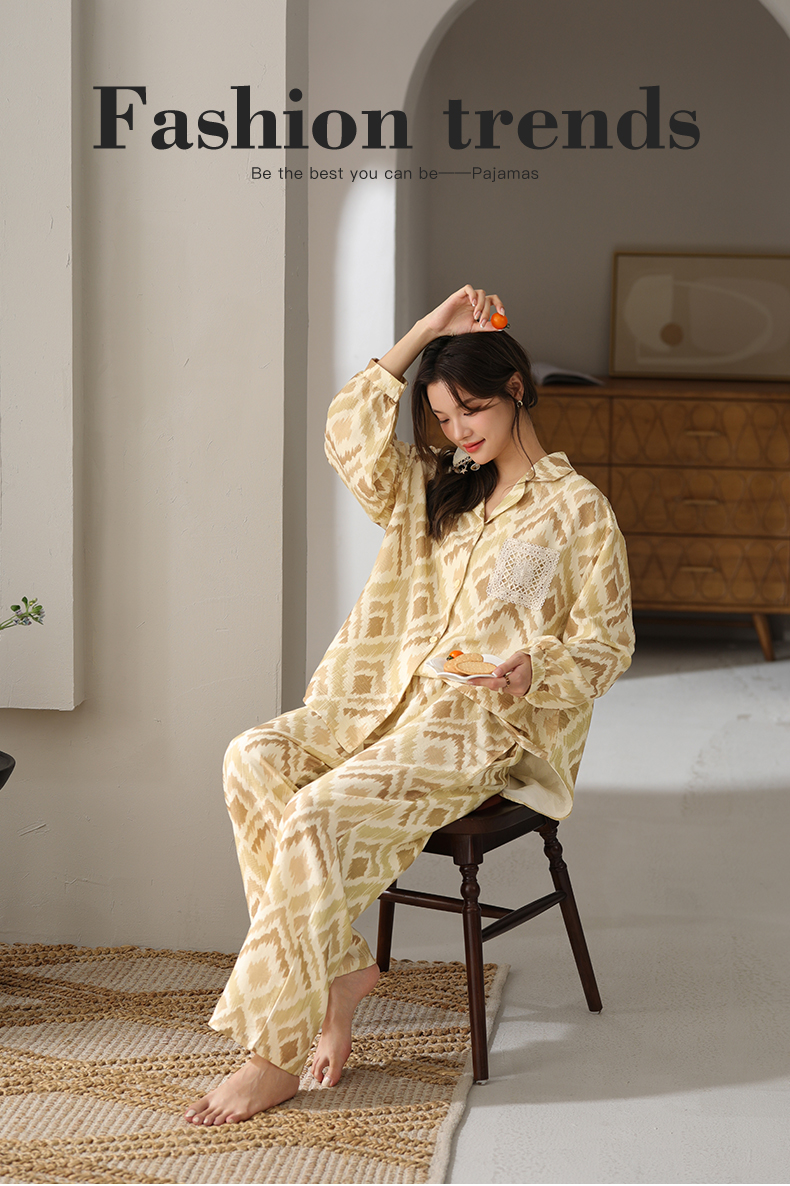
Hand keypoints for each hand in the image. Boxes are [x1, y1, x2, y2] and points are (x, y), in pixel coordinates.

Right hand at [379, 285, 505, 381]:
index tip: (502, 314)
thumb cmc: (454, 328)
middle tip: (483, 321)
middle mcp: (475, 301)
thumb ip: (487, 327)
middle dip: (488, 310)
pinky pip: (469, 289)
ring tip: (475, 317)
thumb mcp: (473, 329)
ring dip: (481, 305)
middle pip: (488, 298)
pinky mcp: (458, 294)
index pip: (493, 302)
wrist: (439, 328)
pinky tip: (472, 305)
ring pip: (480, 293)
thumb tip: (501, 327)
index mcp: (480, 308)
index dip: (500, 306)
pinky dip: (473, 295)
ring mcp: (467, 297)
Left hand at [467, 651, 531, 695]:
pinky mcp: (518, 693)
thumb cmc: (529, 660)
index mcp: (517, 679)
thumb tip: (494, 672)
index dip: (481, 682)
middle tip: (472, 679)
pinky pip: (505, 689)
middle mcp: (517, 688)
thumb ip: (505, 666)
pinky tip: (501, 677)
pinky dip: (501, 683)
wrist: (543, 667)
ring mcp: (518, 692)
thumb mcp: (517, 658)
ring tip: (491, 674)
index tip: (470, 681)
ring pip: (500, 688)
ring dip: (494, 682)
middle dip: (484, 682)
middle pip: (495, 687)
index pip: (494, 682)